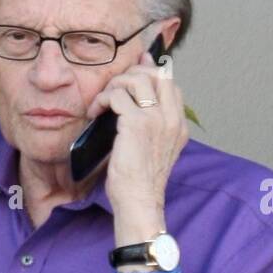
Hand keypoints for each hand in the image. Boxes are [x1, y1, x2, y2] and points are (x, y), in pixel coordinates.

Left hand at [93, 47, 187, 218]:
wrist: (139, 201)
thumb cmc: (138, 182)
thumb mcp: (150, 151)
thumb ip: (148, 126)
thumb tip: (130, 102)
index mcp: (178, 125)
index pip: (170, 83)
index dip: (150, 71)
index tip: (131, 71)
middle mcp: (171, 119)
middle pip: (157, 74)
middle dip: (131, 73)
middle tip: (113, 88)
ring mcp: (156, 119)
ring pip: (137, 78)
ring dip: (114, 85)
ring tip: (102, 102)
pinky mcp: (137, 123)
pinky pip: (117, 95)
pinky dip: (102, 99)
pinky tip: (95, 112)